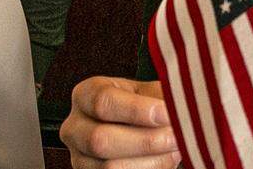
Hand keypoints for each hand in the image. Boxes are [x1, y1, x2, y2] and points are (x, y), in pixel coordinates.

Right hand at [60, 76, 179, 168]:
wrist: (141, 128)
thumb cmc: (144, 106)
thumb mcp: (149, 92)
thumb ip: (160, 95)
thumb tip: (177, 105)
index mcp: (86, 95)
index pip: (102, 101)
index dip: (137, 109)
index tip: (166, 113)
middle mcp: (75, 127)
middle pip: (100, 140)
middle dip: (145, 141)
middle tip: (175, 136)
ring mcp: (80, 157)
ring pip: (109, 167)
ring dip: (151, 160)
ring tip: (175, 148)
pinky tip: (166, 159)